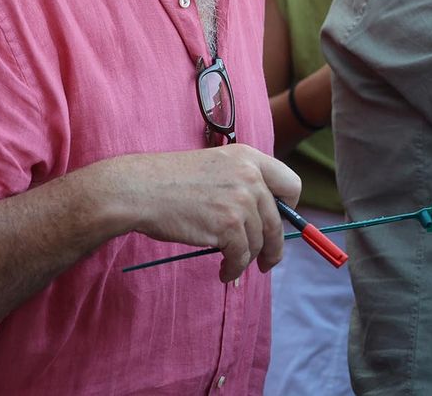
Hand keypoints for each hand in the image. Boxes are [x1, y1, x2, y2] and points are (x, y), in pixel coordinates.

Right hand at [103, 145, 302, 282]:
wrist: (139, 190)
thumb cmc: (171, 181)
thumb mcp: (216, 166)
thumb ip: (242, 182)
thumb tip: (265, 216)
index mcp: (249, 157)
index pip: (291, 184)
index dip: (288, 208)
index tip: (278, 222)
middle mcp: (250, 176)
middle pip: (278, 220)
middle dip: (274, 246)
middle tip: (267, 262)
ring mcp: (240, 200)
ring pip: (260, 242)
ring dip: (248, 260)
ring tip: (233, 266)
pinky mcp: (228, 225)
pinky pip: (242, 256)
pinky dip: (234, 269)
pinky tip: (224, 273)